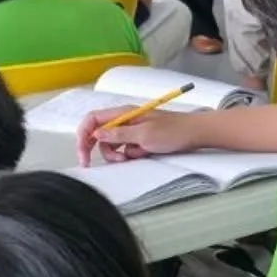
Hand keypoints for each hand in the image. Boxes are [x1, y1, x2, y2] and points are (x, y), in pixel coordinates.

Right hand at [76, 105, 206, 166]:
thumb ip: (119, 134)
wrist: (194, 134)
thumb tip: (96, 134)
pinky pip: (124, 149)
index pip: (92, 119)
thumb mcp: (144, 135)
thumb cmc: (172, 131)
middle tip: (90, 163)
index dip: (83, 134)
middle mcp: (124, 120)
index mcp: (123, 113)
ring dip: (114, 154)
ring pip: (110, 144)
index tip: (82, 152)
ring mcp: (131, 130)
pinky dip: (127, 155)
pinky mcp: (138, 140)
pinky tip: (140, 155)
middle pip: (98, 133)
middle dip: (94, 148)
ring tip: (128, 158)